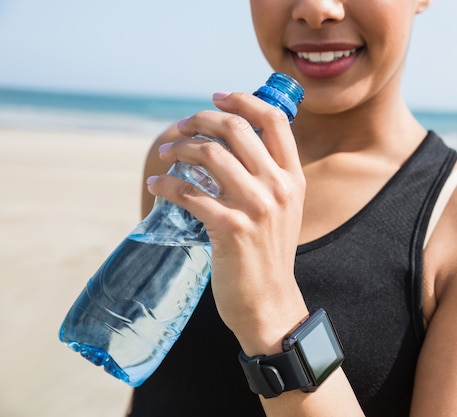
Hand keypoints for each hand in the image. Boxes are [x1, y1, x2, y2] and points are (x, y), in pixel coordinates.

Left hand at [147, 91, 308, 354]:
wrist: (269, 302)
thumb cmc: (268, 254)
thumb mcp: (282, 210)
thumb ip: (266, 177)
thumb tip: (229, 144)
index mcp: (293, 177)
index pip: (274, 120)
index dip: (242, 100)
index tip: (216, 97)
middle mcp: (279, 187)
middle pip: (236, 129)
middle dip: (200, 120)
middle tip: (180, 128)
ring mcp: (257, 207)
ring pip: (211, 154)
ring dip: (179, 148)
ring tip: (165, 154)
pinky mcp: (231, 229)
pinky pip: (190, 192)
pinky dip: (165, 184)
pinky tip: (155, 185)